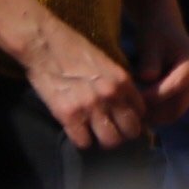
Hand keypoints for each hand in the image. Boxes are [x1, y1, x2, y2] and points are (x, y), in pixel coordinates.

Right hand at [23, 20, 147, 149]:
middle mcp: (111, 96)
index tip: (126, 122)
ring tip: (96, 135)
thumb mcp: (109, 65)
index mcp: (123, 82)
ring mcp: (90, 107)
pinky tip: (79, 132)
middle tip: (113, 132)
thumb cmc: (77, 52)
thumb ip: (120, 85)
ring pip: (109, 141)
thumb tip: (127, 105)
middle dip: (123, 134)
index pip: (142, 113)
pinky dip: (82, 141)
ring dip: (104, 140)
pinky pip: (83, 142)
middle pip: (130, 131)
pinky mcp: (68, 115)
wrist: (47, 46)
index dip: (135, 120)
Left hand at [130, 5, 188, 126]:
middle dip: (153, 113)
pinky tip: (139, 111)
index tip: (129, 102)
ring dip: (154, 116)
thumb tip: (147, 78)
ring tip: (132, 115)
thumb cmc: (155, 34)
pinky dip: (157, 113)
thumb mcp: (150, 44)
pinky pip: (173, 108)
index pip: (174, 88)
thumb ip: (149, 61)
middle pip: (178, 105)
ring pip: (176, 111)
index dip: (151, 98)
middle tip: (129, 116)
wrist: (164, 28)